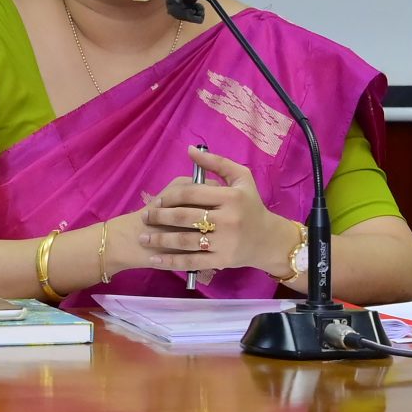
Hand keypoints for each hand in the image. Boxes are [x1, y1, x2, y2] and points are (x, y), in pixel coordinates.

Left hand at [135, 146, 297, 276]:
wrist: (268, 239)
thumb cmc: (250, 205)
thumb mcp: (241, 178)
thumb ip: (217, 162)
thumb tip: (190, 149)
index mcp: (231, 197)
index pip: (192, 193)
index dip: (170, 196)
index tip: (157, 200)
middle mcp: (228, 220)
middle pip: (185, 216)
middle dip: (159, 217)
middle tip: (144, 217)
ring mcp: (225, 242)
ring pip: (185, 241)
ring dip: (160, 239)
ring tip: (143, 237)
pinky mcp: (222, 260)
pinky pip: (192, 261)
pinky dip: (171, 261)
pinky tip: (154, 259)